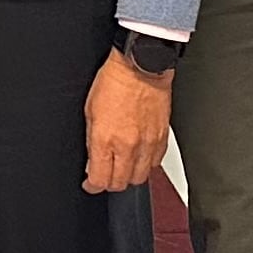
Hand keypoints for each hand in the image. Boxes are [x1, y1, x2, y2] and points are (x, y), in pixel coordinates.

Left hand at [84, 49, 172, 192]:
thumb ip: (91, 141)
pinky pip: (155, 163)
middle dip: (109, 183)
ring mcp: (147, 144)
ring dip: (129, 176)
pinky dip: (147, 164)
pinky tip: (139, 156)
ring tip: (122, 166)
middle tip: (105, 174)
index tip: (90, 183)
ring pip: (140, 178)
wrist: (140, 66)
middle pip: (119, 184)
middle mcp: (127, 146)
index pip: (99, 179)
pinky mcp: (162, 138)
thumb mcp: (89, 110)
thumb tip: (92, 160)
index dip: (92, 186)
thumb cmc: (114, 81)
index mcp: (105, 139)